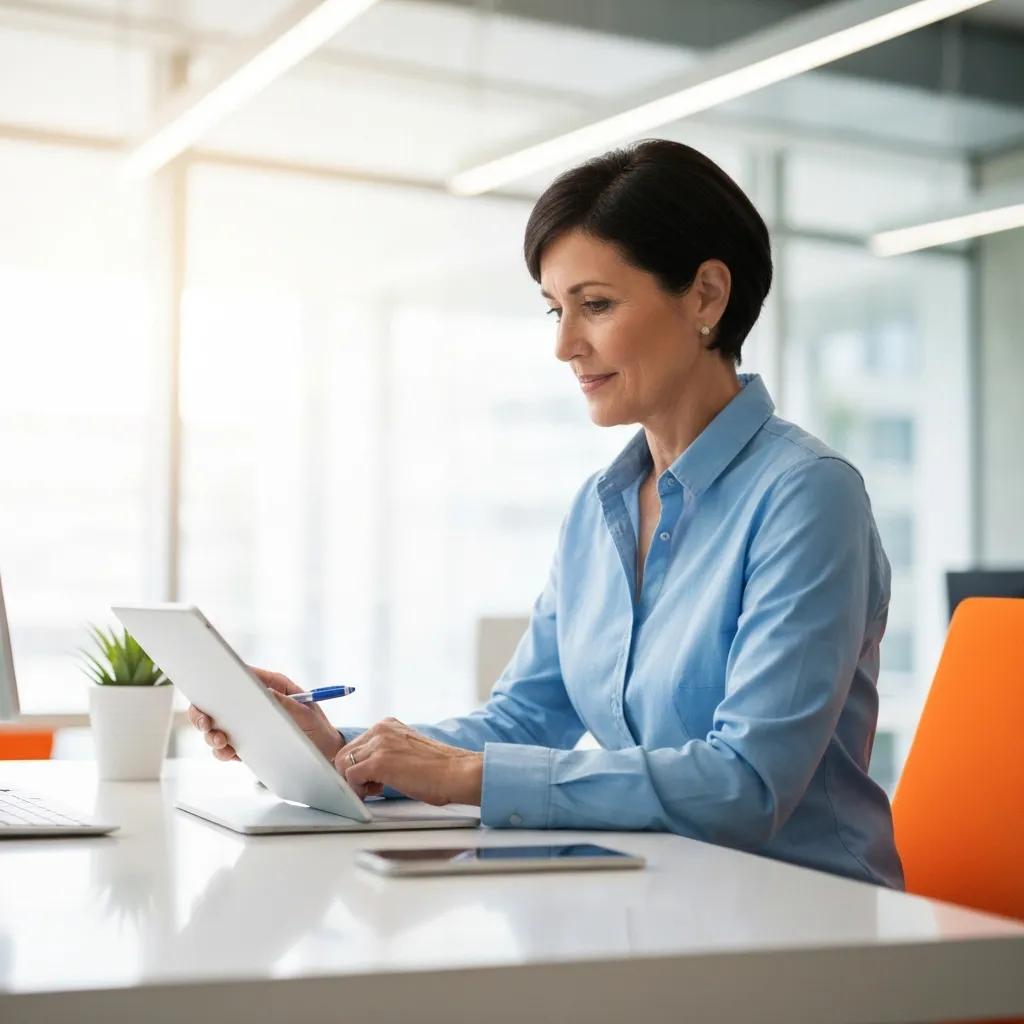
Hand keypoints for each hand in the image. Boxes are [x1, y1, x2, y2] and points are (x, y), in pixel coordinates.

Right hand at [187, 667, 343, 763]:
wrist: (325, 753)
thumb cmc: (318, 727)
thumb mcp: (306, 714)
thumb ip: (285, 704)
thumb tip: (264, 693)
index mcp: (269, 686)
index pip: (238, 676)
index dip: (218, 681)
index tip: (208, 691)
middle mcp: (253, 703)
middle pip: (217, 703)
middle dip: (204, 713)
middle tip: (206, 724)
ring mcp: (246, 724)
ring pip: (216, 726)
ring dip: (212, 734)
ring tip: (221, 741)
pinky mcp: (244, 744)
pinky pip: (225, 747)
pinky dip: (222, 751)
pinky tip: (227, 753)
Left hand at [336, 718, 482, 806]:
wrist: (456, 772)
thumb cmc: (437, 768)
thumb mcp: (406, 750)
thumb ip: (385, 752)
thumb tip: (363, 769)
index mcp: (387, 725)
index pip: (354, 745)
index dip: (357, 765)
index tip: (368, 779)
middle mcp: (381, 730)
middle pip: (344, 754)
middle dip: (352, 774)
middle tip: (372, 787)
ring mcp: (379, 744)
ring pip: (343, 764)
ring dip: (355, 782)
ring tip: (377, 789)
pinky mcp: (378, 762)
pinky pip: (350, 777)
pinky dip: (358, 790)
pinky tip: (377, 792)